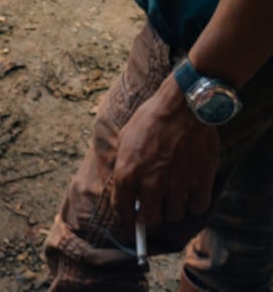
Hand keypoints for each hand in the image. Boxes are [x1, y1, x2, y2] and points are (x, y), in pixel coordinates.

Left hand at [113, 75, 219, 227]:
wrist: (184, 103)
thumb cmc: (153, 116)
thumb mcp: (126, 136)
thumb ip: (123, 163)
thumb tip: (123, 185)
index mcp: (128, 172)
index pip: (122, 210)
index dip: (127, 216)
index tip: (131, 217)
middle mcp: (150, 183)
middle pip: (150, 219)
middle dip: (151, 215)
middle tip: (155, 206)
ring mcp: (176, 185)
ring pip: (174, 215)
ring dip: (173, 208)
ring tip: (174, 194)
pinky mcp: (200, 182)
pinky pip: (197, 208)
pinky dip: (195, 203)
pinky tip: (192, 192)